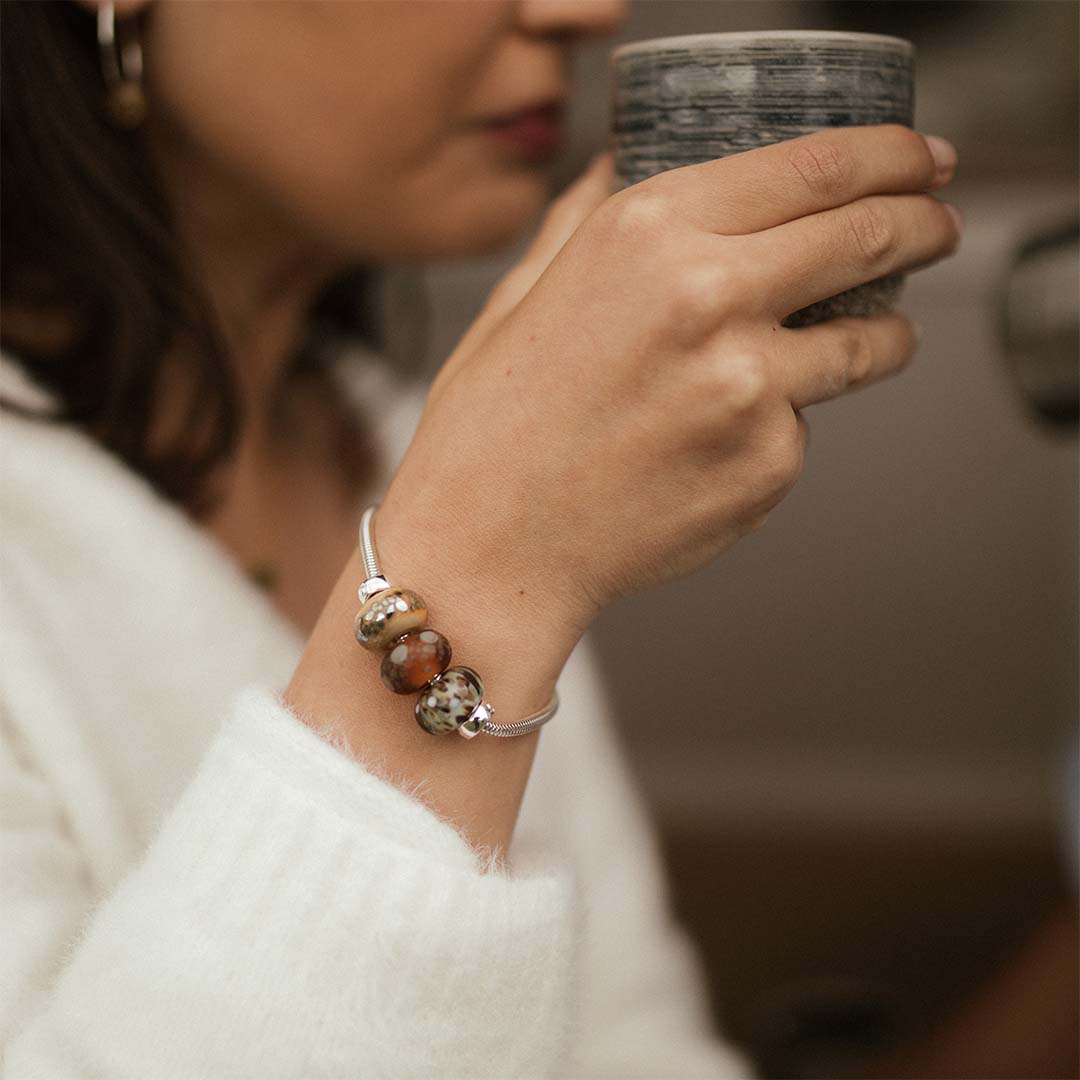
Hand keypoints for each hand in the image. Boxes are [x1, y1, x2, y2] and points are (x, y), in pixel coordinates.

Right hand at [383, 125, 961, 639]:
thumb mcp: (521, 296)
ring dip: (885, 335)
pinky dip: (782, 425)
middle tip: (935, 227)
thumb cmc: (492, 430)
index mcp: (648, 236)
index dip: (889, 155)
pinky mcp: (768, 467)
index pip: (815, 166)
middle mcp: (710, 298)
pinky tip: (718, 443)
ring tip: (871, 338)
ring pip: (867, 344)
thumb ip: (584, 219)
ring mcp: (749, 389)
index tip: (920, 160)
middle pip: (869, 236)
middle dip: (922, 225)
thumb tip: (619, 166)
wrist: (491, 550)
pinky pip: (803, 429)